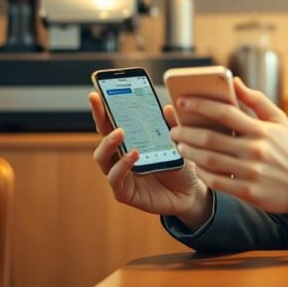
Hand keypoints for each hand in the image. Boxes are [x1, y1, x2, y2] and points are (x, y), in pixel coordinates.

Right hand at [89, 92, 211, 228]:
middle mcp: (120, 157)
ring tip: (120, 132)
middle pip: (102, 136)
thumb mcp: (179, 143)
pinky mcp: (125, 193)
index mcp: (130, 141)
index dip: (103, 108)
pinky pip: (115, 179)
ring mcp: (121, 175)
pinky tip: (133, 155)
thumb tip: (167, 107)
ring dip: (108, 143)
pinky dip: (122, 166)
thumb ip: (172, 126)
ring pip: (102, 158)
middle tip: (100, 102)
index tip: (97, 93)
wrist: (190, 194)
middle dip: (99, 117)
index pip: (112, 122)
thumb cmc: (181, 166)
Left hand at [170, 77, 287, 215]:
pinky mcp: (249, 192)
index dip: (201, 105)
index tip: (183, 101)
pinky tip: (196, 166)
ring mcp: (251, 173)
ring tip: (181, 146)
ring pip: (210, 161)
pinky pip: (217, 182)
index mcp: (261, 130)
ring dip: (190, 152)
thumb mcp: (279, 120)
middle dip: (187, 133)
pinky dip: (203, 173)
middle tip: (174, 129)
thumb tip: (234, 81)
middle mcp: (255, 150)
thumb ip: (256, 100)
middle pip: (211, 138)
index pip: (225, 112)